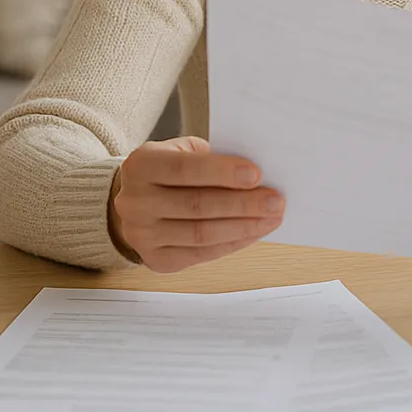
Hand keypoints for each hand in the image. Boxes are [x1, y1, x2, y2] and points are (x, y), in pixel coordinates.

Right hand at [108, 136, 285, 272]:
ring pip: (201, 234)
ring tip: (271, 217)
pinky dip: (233, 243)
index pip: (184, 169)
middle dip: (242, 203)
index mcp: (140, 166)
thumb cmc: (169, 172)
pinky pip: (202, 254)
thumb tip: (255, 175)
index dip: (222, 172)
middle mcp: (135, 202)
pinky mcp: (156, 259)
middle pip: (196, 205)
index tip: (256, 174)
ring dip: (243, 226)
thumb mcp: (180, 151)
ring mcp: (143, 235)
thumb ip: (210, 158)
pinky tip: (254, 232)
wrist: (137, 203)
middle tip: (275, 200)